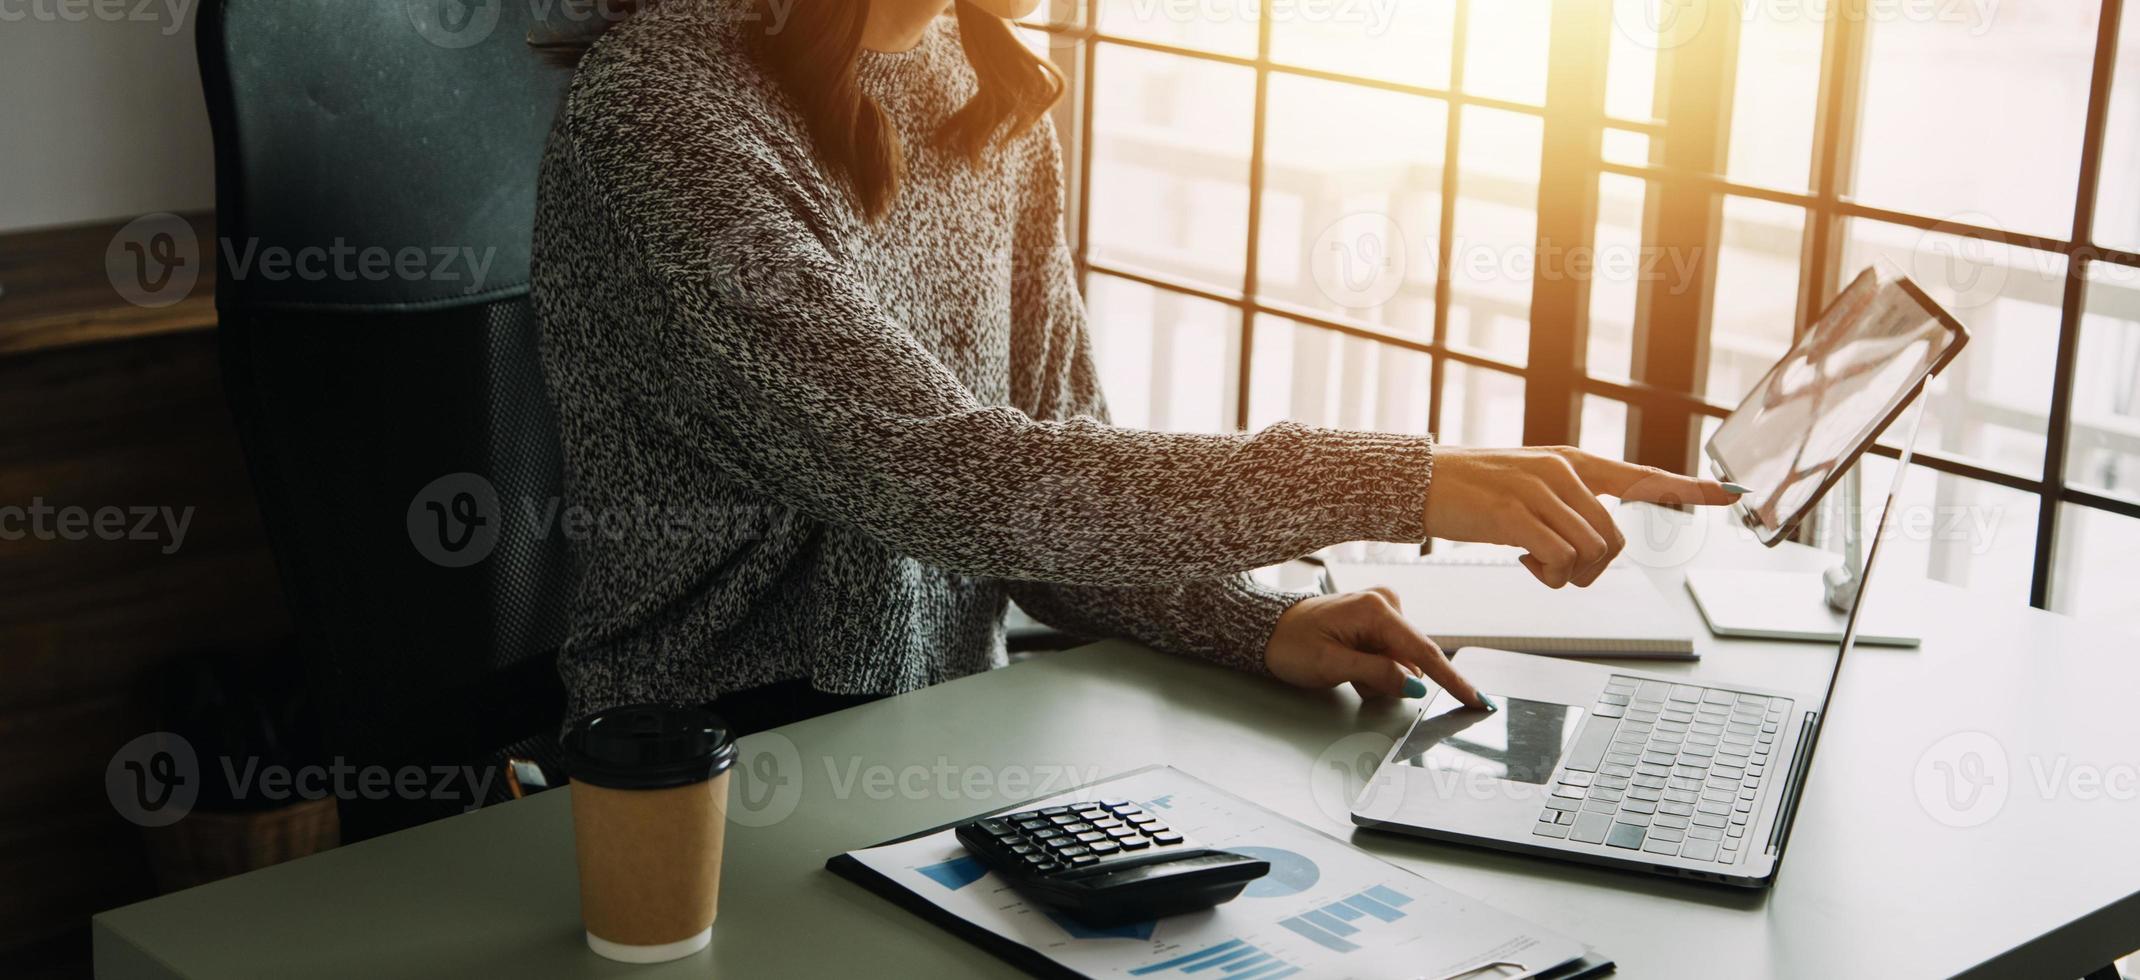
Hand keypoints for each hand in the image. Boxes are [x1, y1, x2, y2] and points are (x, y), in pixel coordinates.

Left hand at [1264, 589, 1484, 706]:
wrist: (1269, 630)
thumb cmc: (1292, 644)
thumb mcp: (1331, 666)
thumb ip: (1377, 674)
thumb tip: (1416, 684)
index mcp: (1376, 609)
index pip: (1424, 652)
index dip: (1453, 680)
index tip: (1479, 700)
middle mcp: (1386, 602)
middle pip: (1412, 659)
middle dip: (1389, 680)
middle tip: (1353, 681)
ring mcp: (1383, 609)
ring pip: (1402, 661)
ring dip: (1380, 676)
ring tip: (1347, 672)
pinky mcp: (1378, 618)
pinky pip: (1392, 655)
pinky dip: (1375, 669)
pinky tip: (1352, 666)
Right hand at [1424, 445, 1742, 588]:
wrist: (1420, 481)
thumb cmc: (1473, 491)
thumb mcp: (1527, 483)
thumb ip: (1566, 502)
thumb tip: (1595, 542)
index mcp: (1572, 463)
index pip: (1642, 476)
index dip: (1689, 488)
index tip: (1730, 494)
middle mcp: (1562, 472)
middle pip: (1614, 538)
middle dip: (1594, 567)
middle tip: (1559, 568)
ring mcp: (1539, 491)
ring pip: (1589, 552)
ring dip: (1566, 574)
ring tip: (1534, 560)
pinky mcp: (1514, 515)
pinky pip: (1561, 561)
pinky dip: (1548, 575)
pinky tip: (1523, 561)